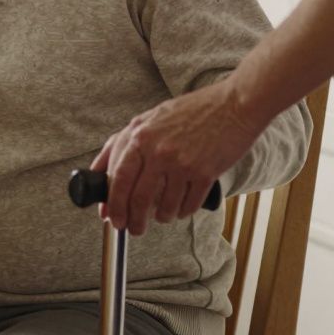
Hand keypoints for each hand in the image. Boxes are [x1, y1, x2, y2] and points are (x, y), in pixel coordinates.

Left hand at [90, 78, 265, 234]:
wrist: (234, 105)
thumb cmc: (191, 111)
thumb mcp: (148, 119)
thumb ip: (123, 142)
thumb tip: (99, 172)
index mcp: (139, 135)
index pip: (117, 177)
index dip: (112, 203)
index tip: (109, 216)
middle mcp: (157, 150)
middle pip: (137, 197)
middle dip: (132, 220)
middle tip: (133, 229)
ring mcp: (181, 163)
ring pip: (164, 206)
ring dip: (161, 217)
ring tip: (161, 216)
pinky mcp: (204, 174)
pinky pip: (188, 205)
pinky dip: (182, 212)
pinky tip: (181, 208)